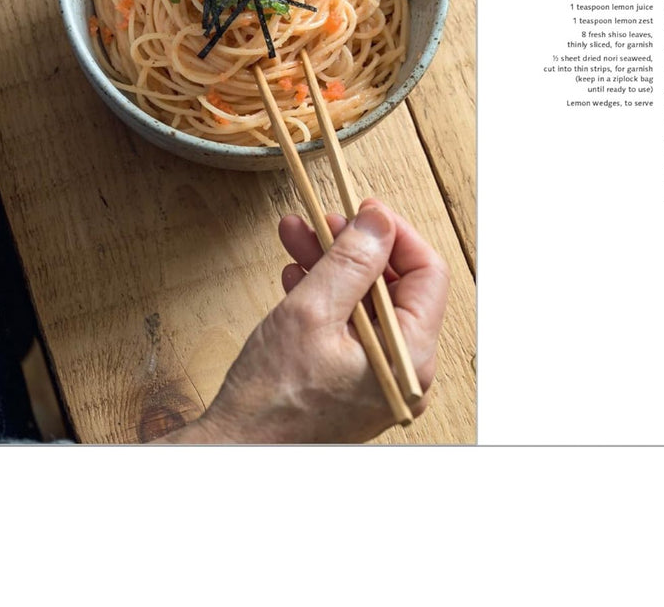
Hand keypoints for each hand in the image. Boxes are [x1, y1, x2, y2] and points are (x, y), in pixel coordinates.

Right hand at [163, 199, 449, 443]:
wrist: (235, 453)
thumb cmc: (271, 399)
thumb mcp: (313, 311)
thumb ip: (352, 261)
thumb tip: (379, 221)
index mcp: (411, 357)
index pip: (428, 274)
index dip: (396, 235)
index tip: (365, 210)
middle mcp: (405, 370)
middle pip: (394, 286)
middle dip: (354, 247)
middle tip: (323, 219)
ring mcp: (380, 378)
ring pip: (366, 302)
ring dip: (332, 265)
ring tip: (295, 235)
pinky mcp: (354, 382)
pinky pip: (350, 326)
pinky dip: (325, 296)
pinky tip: (296, 274)